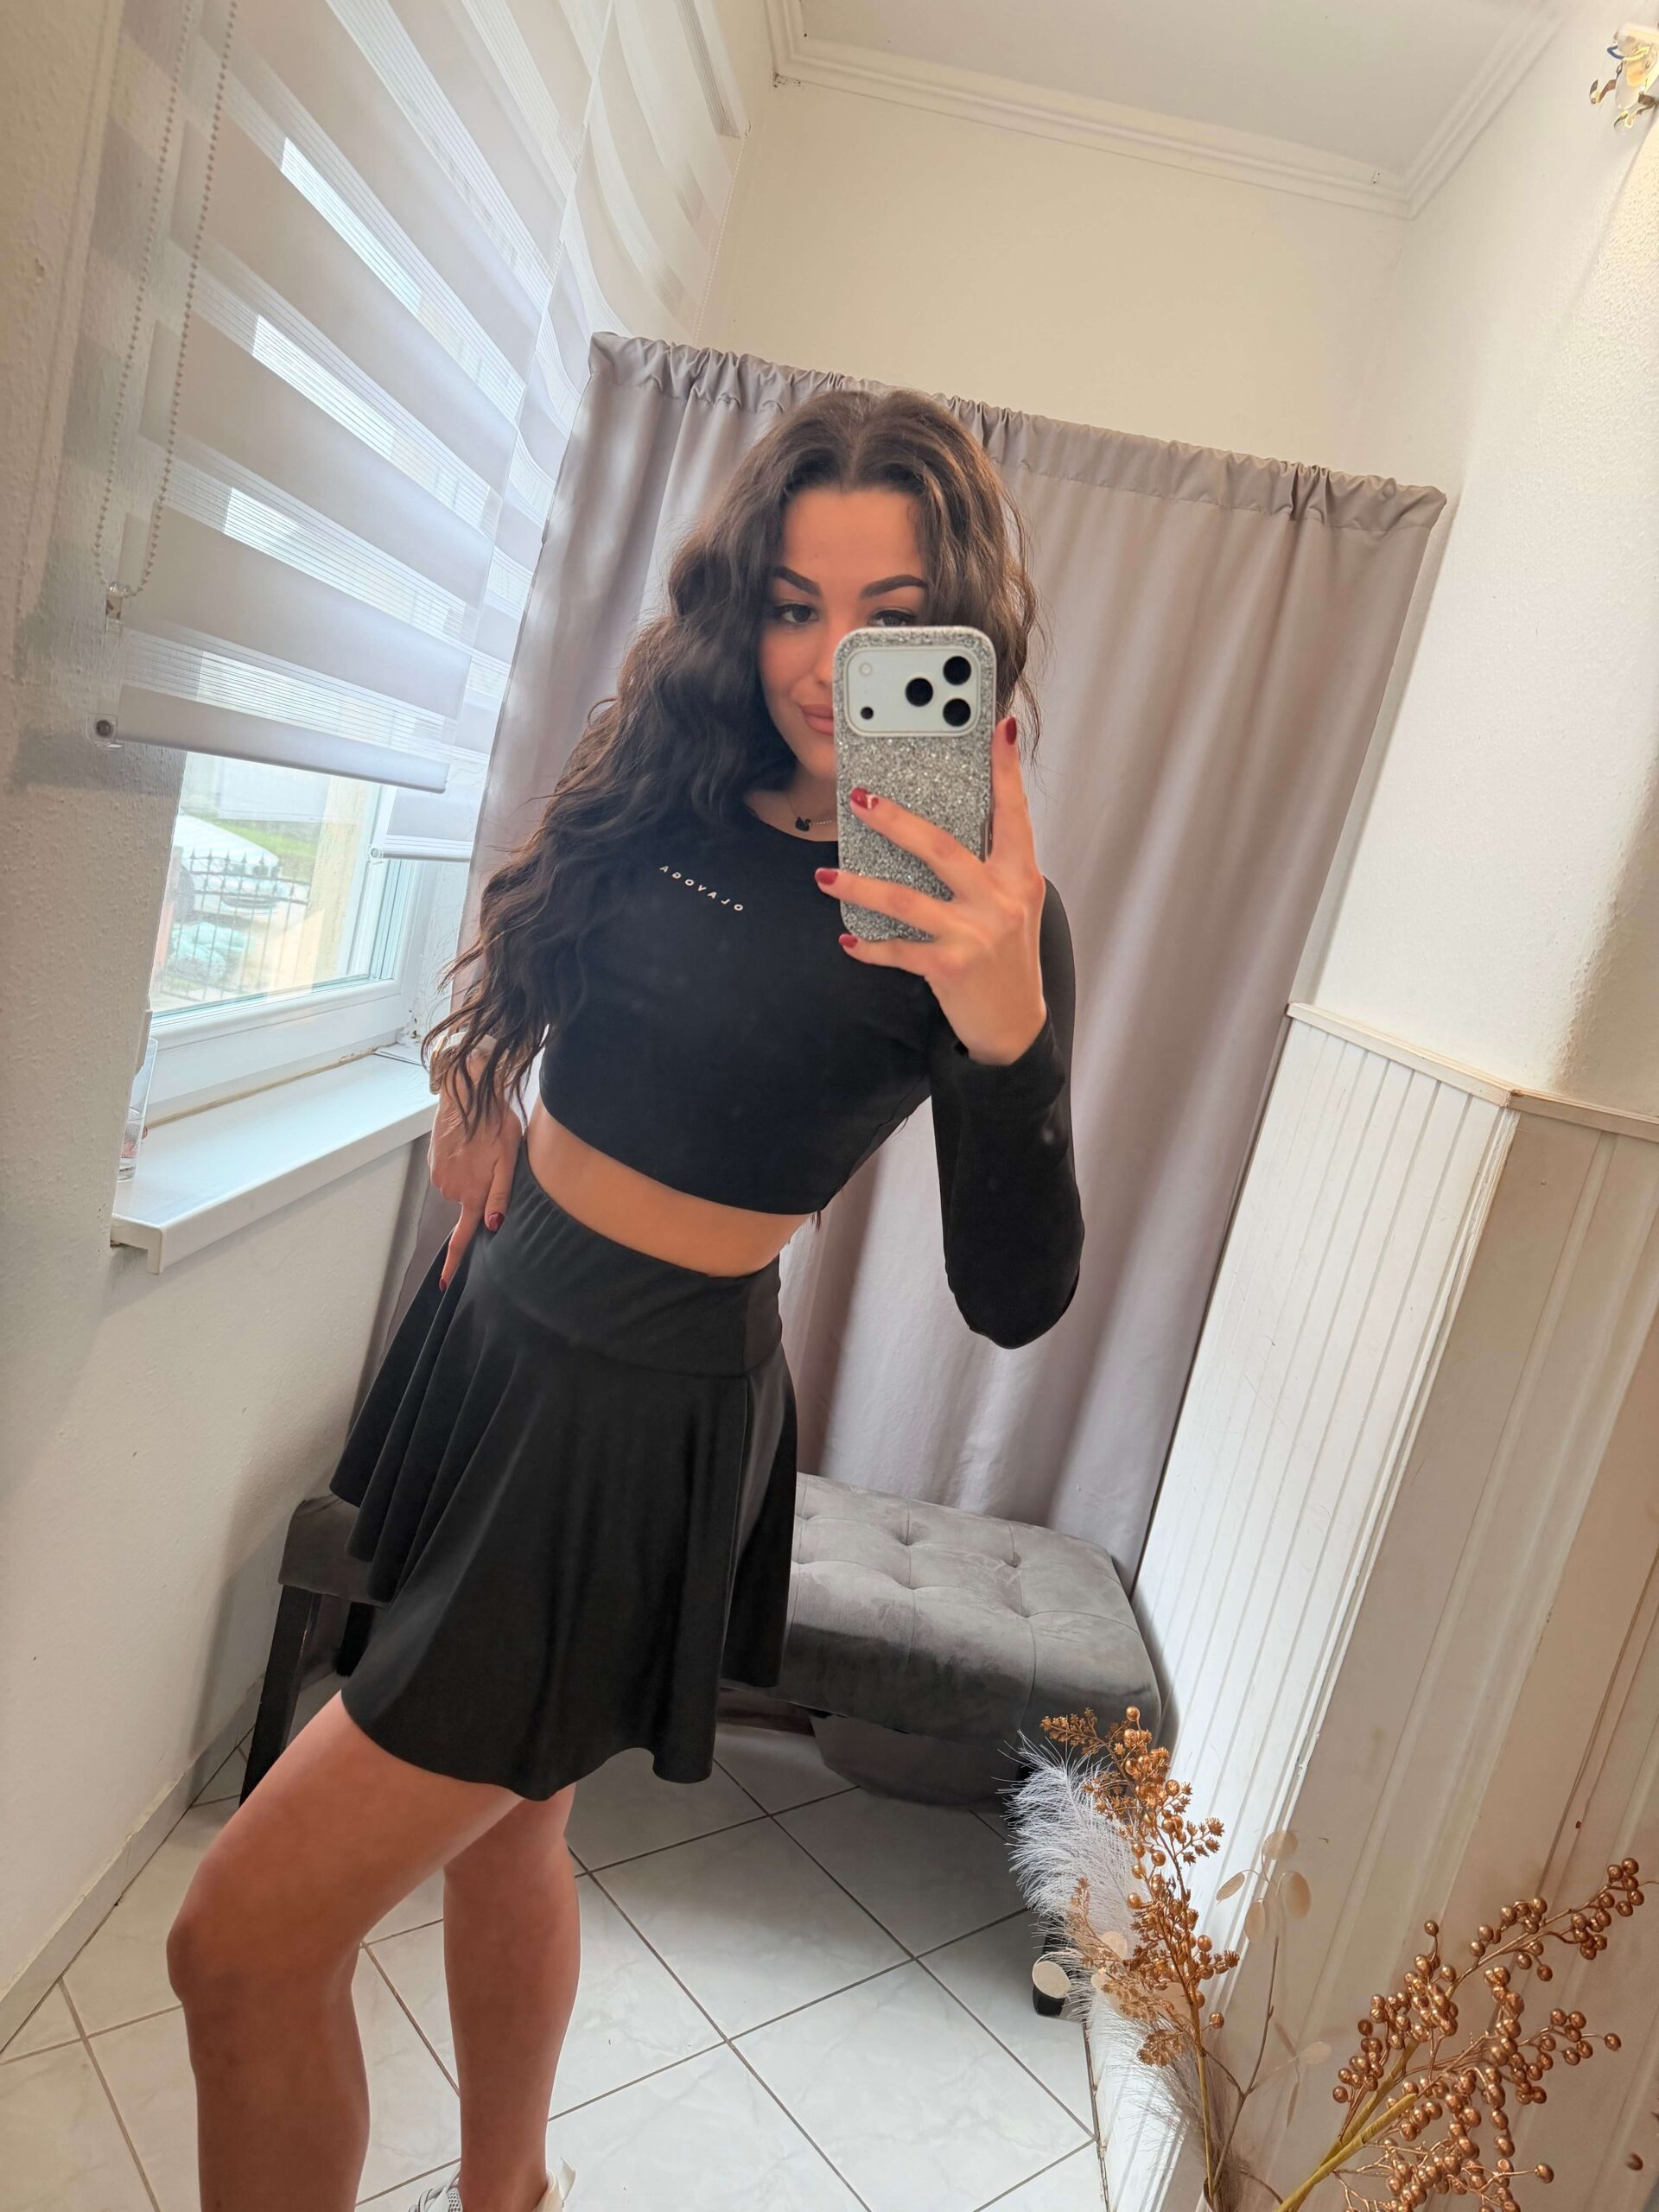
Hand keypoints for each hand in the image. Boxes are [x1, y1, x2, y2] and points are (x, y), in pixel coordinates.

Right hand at [429, 1060, 522, 1288]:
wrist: (466, 1094)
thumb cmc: (494, 1123)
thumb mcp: (509, 1158)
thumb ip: (501, 1194)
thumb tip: (493, 1224)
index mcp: (471, 1193)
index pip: (462, 1236)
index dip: (454, 1262)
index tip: (444, 1283)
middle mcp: (451, 1190)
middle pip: (469, 1205)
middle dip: (481, 1192)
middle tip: (495, 1163)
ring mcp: (439, 1177)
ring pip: (461, 1187)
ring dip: (473, 1175)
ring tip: (483, 1150)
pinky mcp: (433, 1163)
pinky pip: (452, 1173)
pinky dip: (462, 1165)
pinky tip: (471, 1147)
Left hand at [815, 715, 1046, 1064]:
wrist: (1015, 1025)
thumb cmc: (1008, 957)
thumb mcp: (1013, 904)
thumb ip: (989, 867)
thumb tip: (933, 829)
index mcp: (1020, 875)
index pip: (1014, 814)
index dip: (1006, 770)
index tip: (998, 727)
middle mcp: (1001, 900)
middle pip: (940, 848)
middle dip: (895, 822)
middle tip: (859, 800)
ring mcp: (976, 934)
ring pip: (905, 900)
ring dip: (859, 887)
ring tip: (826, 877)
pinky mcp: (951, 967)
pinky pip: (898, 950)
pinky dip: (869, 946)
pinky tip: (848, 940)